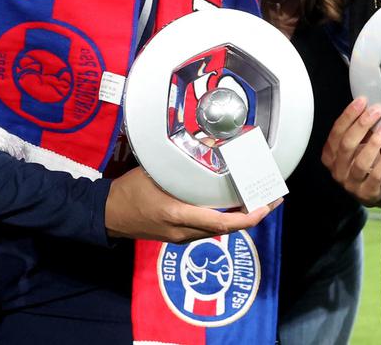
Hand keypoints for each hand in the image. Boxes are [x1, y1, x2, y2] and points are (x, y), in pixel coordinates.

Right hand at [104, 166, 276, 242]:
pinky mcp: (179, 237)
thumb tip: (211, 143)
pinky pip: (208, 230)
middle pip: (227, 230)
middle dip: (253, 216)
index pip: (221, 223)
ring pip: (219, 231)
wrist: (107, 215)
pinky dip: (226, 219)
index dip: (247, 217)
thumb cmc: (129, 191)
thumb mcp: (155, 172)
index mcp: (177, 215)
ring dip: (241, 218)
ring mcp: (181, 238)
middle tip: (273, 199)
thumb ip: (183, 161)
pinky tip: (233, 206)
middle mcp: (183, 232)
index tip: (265, 206)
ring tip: (258, 200)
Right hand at [321, 97, 380, 205]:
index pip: (336, 132)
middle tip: (376, 111)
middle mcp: (337, 169)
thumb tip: (369, 107)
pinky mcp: (366, 191)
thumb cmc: (360, 163)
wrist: (367, 192)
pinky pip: (375, 174)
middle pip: (346, 144)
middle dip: (362, 125)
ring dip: (374, 142)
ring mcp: (351, 182)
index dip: (349, 115)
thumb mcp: (354, 146)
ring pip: (360, 161)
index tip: (362, 101)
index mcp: (330, 154)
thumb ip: (358, 131)